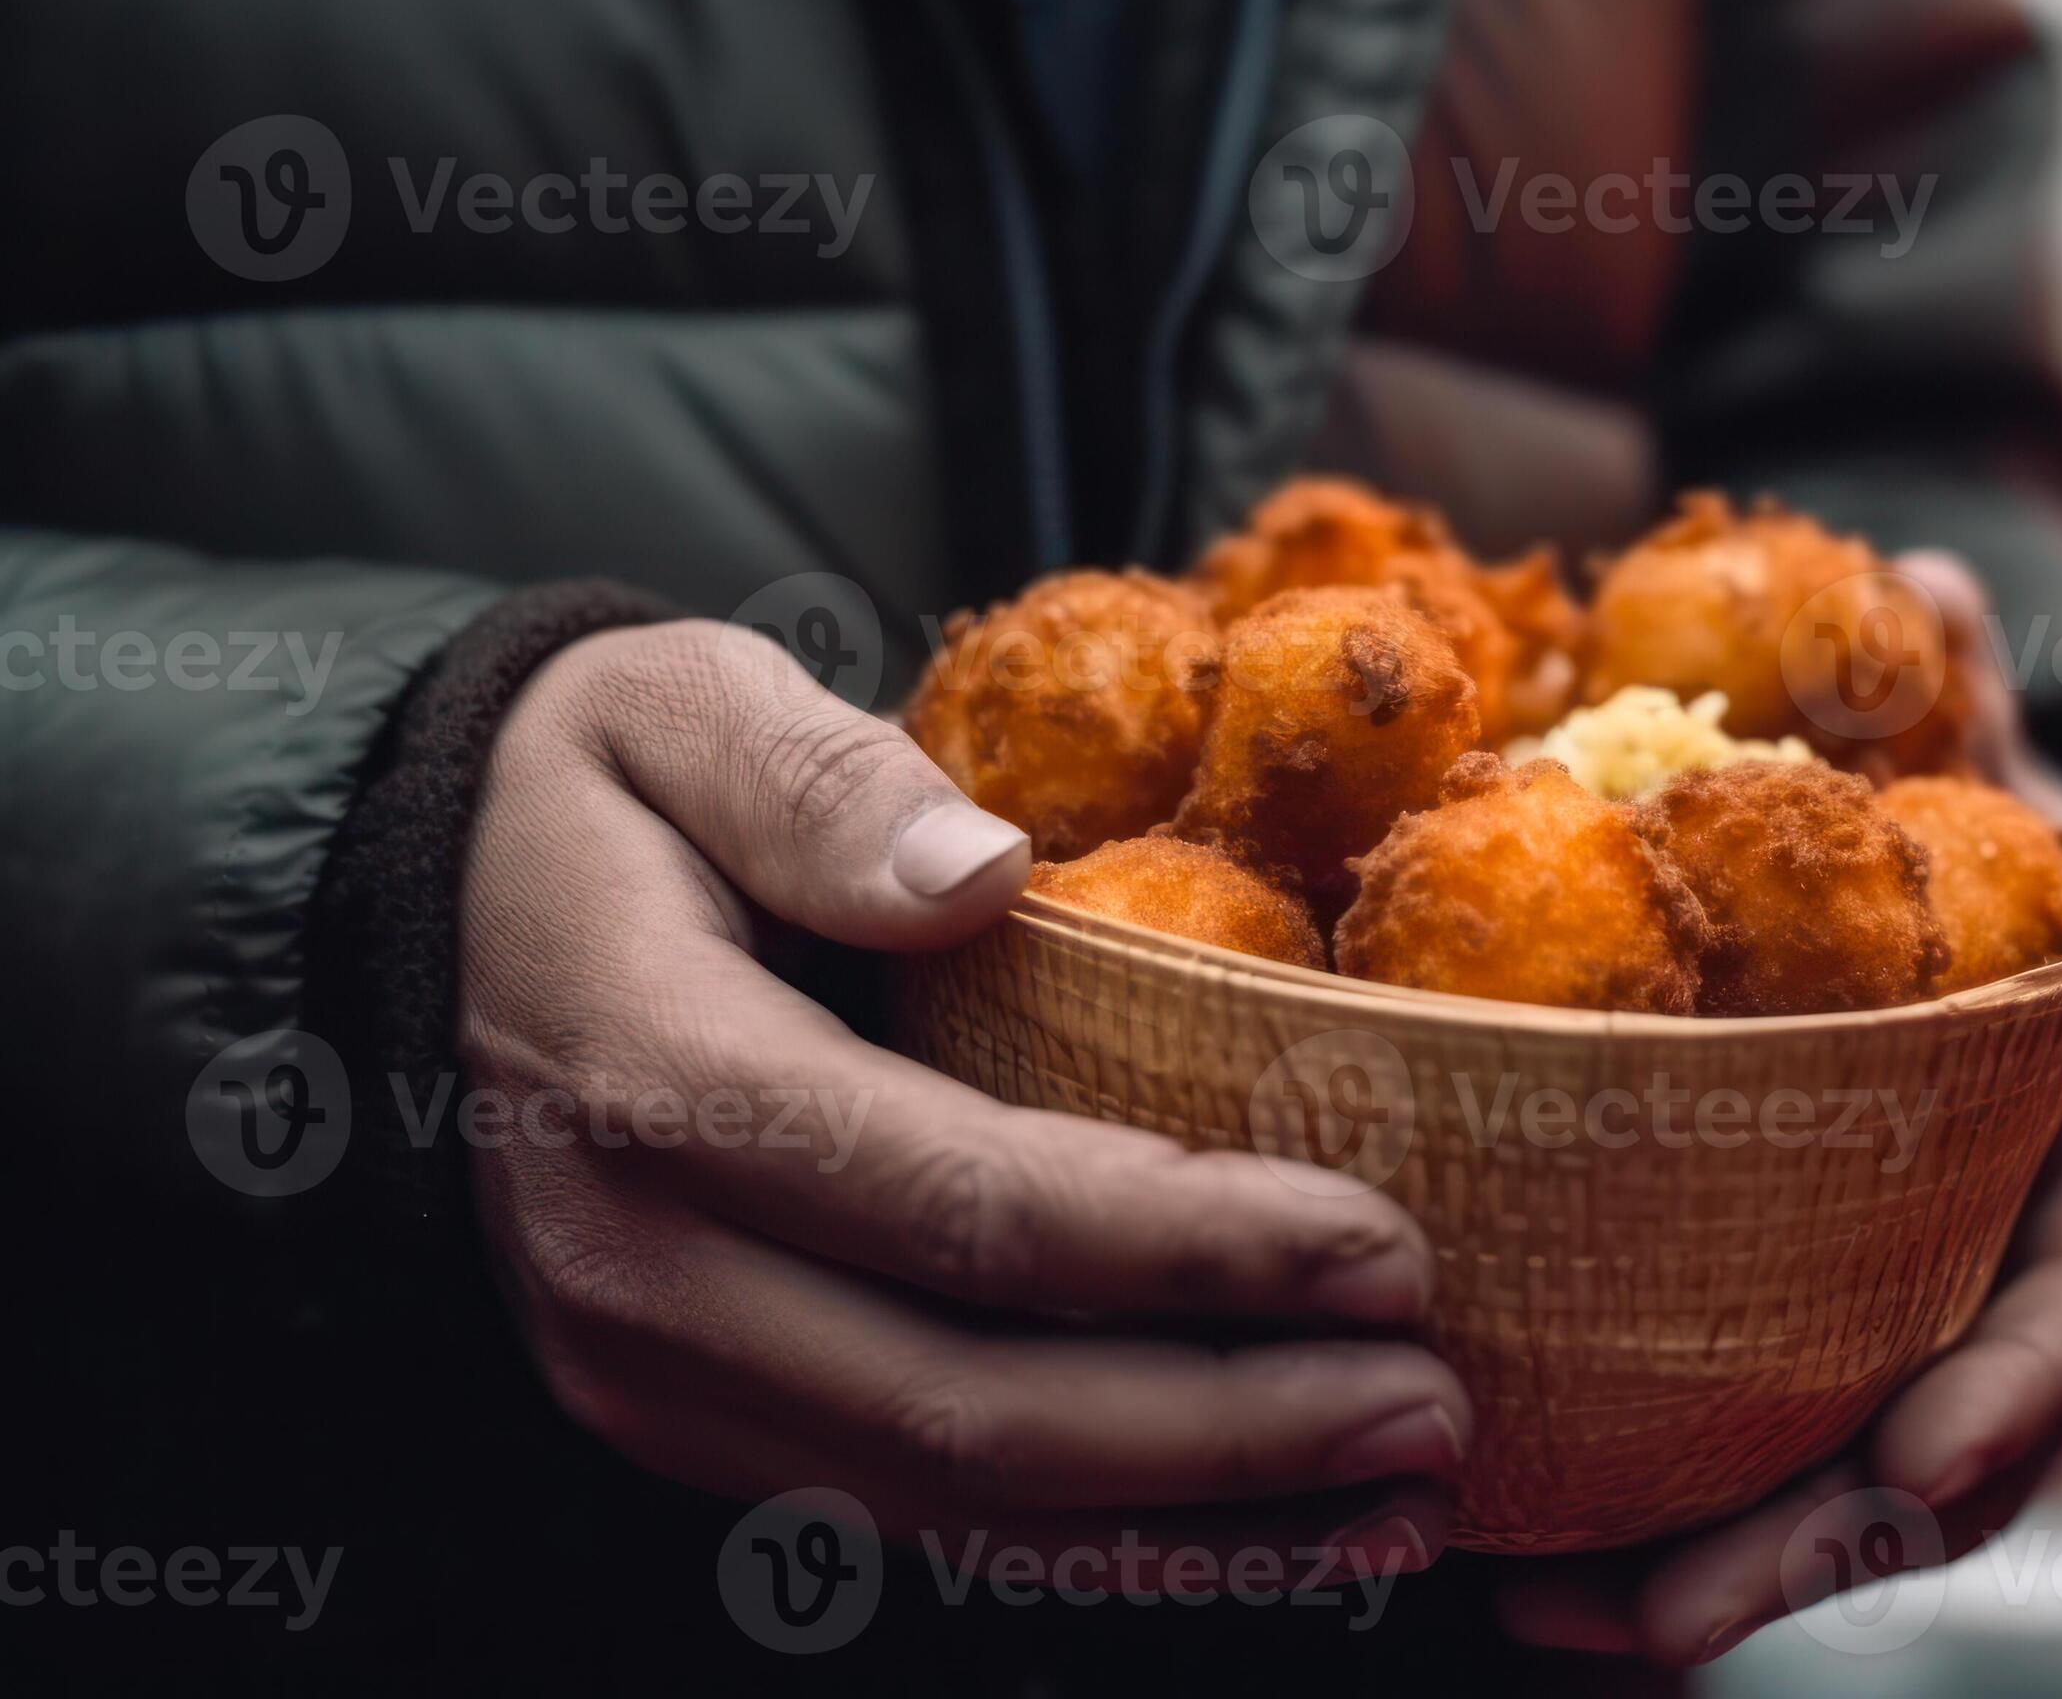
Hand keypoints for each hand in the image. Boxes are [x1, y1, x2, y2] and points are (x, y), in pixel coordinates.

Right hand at [457, 621, 1469, 1582]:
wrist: (436, 915)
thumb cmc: (601, 792)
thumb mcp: (679, 706)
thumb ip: (816, 781)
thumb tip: (981, 871)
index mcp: (656, 1077)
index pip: (959, 1203)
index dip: (1184, 1246)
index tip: (1379, 1243)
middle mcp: (645, 1273)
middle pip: (970, 1408)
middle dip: (1227, 1430)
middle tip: (1434, 1408)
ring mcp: (660, 1377)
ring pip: (952, 1506)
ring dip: (1195, 1524)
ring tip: (1402, 1497)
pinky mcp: (701, 1423)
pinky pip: (916, 1517)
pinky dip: (1102, 1546)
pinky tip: (1263, 1534)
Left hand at [1500, 552, 2061, 1661]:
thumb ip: (2056, 737)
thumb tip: (1940, 590)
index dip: (2008, 1401)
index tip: (1913, 1470)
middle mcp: (2022, 1311)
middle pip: (1927, 1473)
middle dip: (1794, 1552)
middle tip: (1642, 1612)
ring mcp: (1924, 1350)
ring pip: (1823, 1499)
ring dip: (1692, 1576)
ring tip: (1536, 1614)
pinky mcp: (1831, 1353)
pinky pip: (1752, 1455)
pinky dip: (1654, 1518)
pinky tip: (1516, 1566)